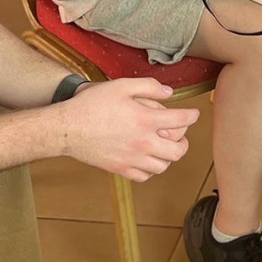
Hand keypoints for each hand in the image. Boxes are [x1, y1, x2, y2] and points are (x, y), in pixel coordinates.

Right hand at [56, 78, 200, 180]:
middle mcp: (143, 143)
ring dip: (168, 157)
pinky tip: (147, 158)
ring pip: (163, 166)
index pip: (181, 120)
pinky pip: (144, 176)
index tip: (194, 114)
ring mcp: (132, 159)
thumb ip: (149, 87)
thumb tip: (169, 93)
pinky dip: (151, 169)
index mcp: (145, 120)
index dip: (192, 116)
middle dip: (184, 142)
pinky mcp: (120, 169)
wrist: (67, 129)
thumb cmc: (92, 105)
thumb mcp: (121, 86)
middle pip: (178, 151)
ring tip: (163, 147)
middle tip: (179, 136)